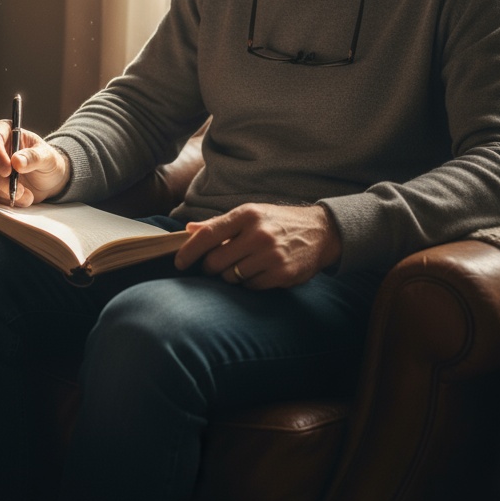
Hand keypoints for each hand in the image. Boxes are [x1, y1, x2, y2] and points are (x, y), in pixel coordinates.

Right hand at [0, 122, 70, 206]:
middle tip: (19, 190)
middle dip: (1, 180)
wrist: (48, 179)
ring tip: (27, 196)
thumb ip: (34, 157)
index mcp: (5, 132)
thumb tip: (16, 161)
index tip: (8, 171)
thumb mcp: (47, 156)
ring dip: (6, 193)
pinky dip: (4, 201)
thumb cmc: (47, 161)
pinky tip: (21, 200)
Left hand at [174, 203, 341, 288]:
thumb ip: (219, 223)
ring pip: (232, 277)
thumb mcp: (250, 214)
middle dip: (211, 267)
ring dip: (232, 275)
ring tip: (244, 264)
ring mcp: (271, 255)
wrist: (321, 232)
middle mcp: (258, 233)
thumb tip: (188, 230)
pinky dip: (250, 283)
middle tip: (216, 264)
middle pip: (215, 261)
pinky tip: (260, 271)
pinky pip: (251, 287)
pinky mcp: (282, 274)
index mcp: (246, 214)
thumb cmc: (278, 222)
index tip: (179, 262)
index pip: (208, 234)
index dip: (188, 251)